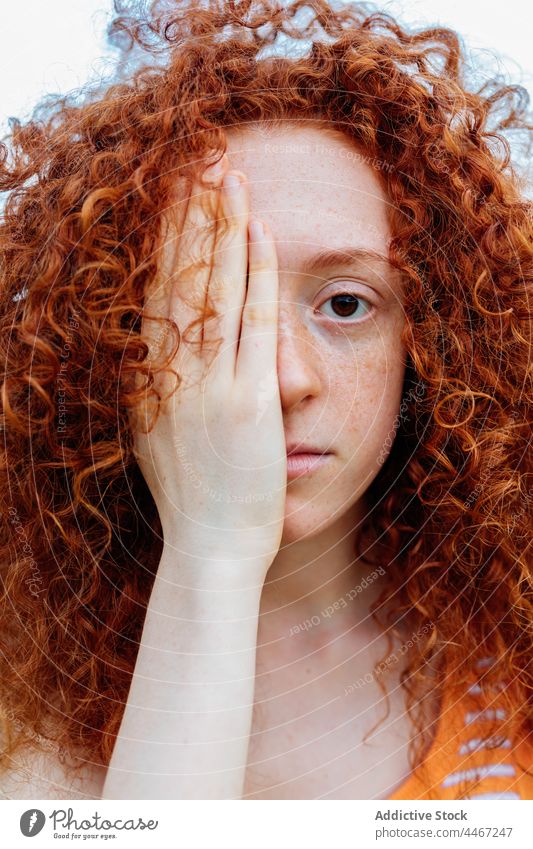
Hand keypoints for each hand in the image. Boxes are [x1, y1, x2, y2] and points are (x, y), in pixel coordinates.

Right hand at [129, 153, 285, 574]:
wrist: (210, 549)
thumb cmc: (192, 499)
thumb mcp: (159, 436)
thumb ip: (160, 387)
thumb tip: (163, 347)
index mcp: (146, 380)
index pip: (154, 292)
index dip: (163, 240)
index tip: (170, 197)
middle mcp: (169, 374)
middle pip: (178, 278)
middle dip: (189, 216)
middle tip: (198, 163)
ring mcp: (207, 386)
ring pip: (213, 290)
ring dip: (222, 230)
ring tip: (228, 180)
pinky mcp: (247, 402)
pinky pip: (252, 325)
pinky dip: (255, 276)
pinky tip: (260, 236)